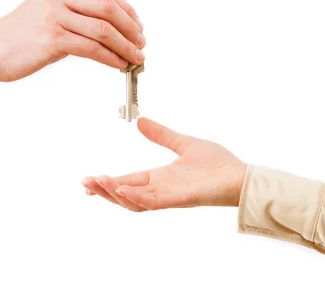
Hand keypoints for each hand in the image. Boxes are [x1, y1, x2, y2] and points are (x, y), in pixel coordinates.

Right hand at [0, 0, 145, 81]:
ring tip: (135, 57)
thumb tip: (111, 31)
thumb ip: (76, 15)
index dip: (127, 9)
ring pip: (103, 28)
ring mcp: (54, 14)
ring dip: (125, 45)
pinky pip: (92, 47)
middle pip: (108, 6)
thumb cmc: (19, 37)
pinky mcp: (52, 37)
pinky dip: (111, 57)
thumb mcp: (49, 14)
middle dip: (131, 27)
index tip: (137, 25)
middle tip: (141, 43)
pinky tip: (119, 64)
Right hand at [82, 118, 246, 211]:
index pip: (127, 181)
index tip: (89, 180)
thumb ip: (161, 134)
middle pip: (125, 194)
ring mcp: (168, 196)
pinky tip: (122, 188)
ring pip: (134, 201)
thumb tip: (140, 121)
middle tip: (85, 184)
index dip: (108, 182)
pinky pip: (152, 202)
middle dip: (104, 190)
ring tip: (98, 184)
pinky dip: (135, 196)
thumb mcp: (182, 143)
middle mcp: (160, 189)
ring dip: (115, 194)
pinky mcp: (178, 199)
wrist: (239, 175)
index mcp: (159, 177)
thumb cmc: (216, 163)